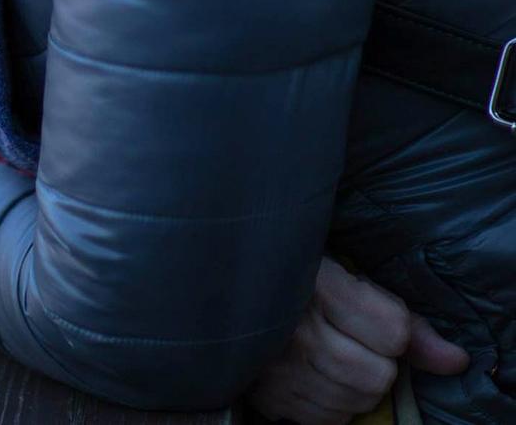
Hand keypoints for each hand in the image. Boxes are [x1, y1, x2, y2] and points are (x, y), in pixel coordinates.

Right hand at [246, 255, 468, 423]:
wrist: (224, 286)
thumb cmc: (296, 271)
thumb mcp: (347, 275)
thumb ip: (404, 318)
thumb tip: (456, 361)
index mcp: (318, 285)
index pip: (394, 333)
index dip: (392, 325)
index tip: (370, 310)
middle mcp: (297, 332)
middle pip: (379, 377)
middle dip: (377, 360)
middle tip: (351, 335)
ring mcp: (280, 370)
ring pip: (357, 403)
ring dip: (357, 384)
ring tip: (333, 351)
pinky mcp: (271, 398)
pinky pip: (330, 420)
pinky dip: (333, 401)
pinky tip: (316, 372)